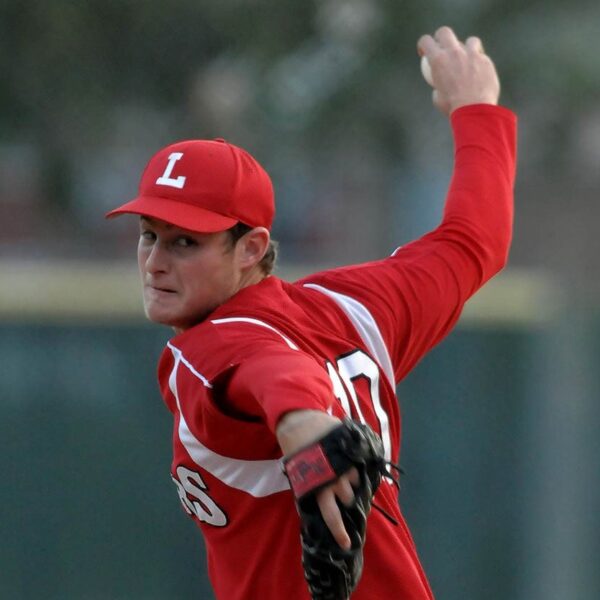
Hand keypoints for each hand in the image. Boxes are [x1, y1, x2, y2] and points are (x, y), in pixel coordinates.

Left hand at [276, 409, 357, 548]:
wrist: (300, 421)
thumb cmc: (296, 449)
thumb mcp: (300, 473)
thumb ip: (313, 487)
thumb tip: (321, 500)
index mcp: (319, 488)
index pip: (332, 516)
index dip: (340, 532)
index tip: (346, 544)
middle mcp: (335, 480)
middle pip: (349, 499)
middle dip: (346, 497)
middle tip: (339, 488)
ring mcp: (345, 466)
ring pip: (356, 483)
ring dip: (350, 481)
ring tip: (340, 469)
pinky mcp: (352, 453)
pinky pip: (359, 467)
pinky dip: (355, 467)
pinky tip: (347, 460)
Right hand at [417, 26, 499, 114]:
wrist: (474, 109)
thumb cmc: (452, 107)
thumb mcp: (438, 98)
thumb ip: (439, 85)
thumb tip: (440, 85)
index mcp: (438, 60)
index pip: (425, 41)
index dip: (423, 45)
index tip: (424, 53)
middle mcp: (454, 52)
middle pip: (445, 32)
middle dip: (442, 37)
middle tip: (443, 48)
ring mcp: (472, 54)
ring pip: (470, 41)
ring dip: (468, 48)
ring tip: (468, 60)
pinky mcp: (486, 61)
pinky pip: (482, 58)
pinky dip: (480, 64)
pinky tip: (479, 75)